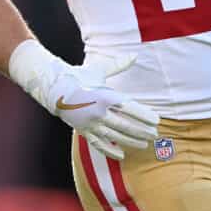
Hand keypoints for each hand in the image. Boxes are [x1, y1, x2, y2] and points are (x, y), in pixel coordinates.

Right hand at [9, 41, 159, 159]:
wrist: (54, 89)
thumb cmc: (80, 77)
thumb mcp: (99, 69)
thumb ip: (118, 64)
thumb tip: (134, 54)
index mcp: (104, 96)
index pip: (129, 108)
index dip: (144, 115)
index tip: (156, 120)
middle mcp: (98, 112)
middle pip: (125, 125)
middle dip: (142, 131)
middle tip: (155, 134)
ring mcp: (91, 124)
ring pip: (115, 137)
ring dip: (131, 142)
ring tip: (144, 144)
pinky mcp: (84, 132)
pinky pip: (99, 145)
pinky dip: (110, 151)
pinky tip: (122, 155)